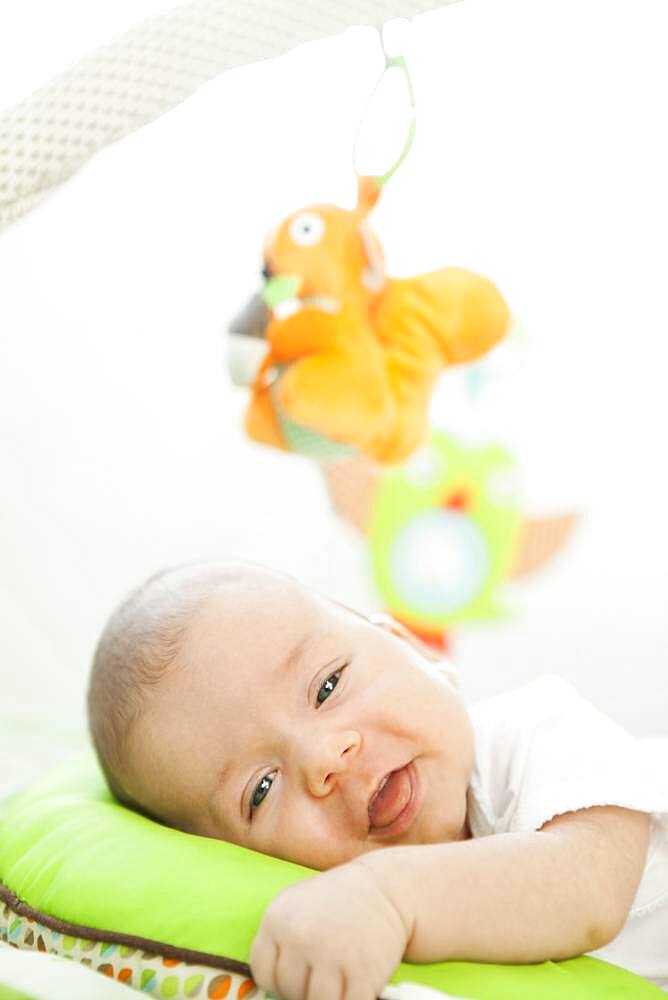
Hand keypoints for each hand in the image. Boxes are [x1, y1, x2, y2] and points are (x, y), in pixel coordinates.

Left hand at [249, 858, 411, 999]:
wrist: (385, 887)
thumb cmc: (338, 901)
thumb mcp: (297, 907)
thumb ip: (280, 941)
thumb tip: (271, 984)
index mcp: (277, 920)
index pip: (264, 974)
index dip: (280, 981)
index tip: (295, 976)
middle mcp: (300, 937)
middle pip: (289, 990)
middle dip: (305, 988)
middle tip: (322, 973)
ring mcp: (330, 955)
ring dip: (326, 997)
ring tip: (337, 981)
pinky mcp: (362, 972)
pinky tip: (355, 987)